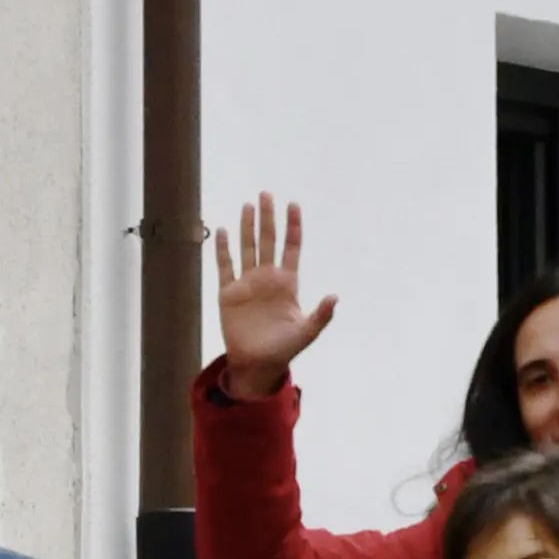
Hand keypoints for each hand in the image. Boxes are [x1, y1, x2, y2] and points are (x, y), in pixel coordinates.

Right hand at [214, 193, 337, 399]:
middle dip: (268, 218)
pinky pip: (225, 266)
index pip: (291, 248)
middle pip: (268, 240)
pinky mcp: (229, 294)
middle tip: (266, 194)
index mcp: (287, 283)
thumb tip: (335, 297)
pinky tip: (222, 231)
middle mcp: (267, 278)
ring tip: (248, 205)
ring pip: (247, 247)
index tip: (293, 205)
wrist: (257, 364)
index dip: (293, 227)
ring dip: (247, 227)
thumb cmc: (284, 349)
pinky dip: (223, 249)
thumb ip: (321, 315)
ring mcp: (247, 283)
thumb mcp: (307, 332)